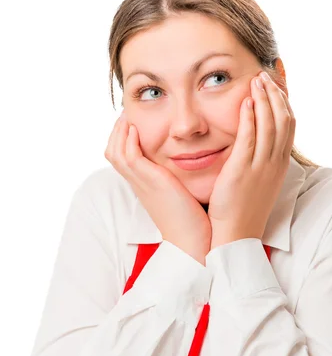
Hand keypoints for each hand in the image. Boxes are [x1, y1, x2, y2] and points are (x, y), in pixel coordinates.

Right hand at [104, 113, 211, 263]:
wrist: (194, 242)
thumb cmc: (193, 221)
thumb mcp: (180, 194)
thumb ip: (178, 179)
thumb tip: (190, 165)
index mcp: (144, 185)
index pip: (122, 157)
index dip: (123, 138)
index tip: (134, 122)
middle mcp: (139, 183)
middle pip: (112, 151)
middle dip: (117, 130)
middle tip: (127, 114)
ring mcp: (142, 183)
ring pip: (115, 151)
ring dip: (120, 131)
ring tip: (129, 115)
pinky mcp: (151, 182)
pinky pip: (129, 156)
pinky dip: (128, 140)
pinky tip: (136, 127)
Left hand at [208, 70, 295, 247]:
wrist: (236, 235)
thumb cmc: (244, 209)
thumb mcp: (260, 183)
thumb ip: (261, 162)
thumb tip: (258, 145)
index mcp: (280, 165)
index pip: (289, 127)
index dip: (283, 104)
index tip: (274, 87)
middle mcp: (274, 163)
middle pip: (283, 120)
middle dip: (275, 95)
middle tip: (265, 76)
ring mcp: (261, 167)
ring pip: (270, 125)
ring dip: (264, 99)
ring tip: (256, 81)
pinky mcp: (242, 171)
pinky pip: (250, 138)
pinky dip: (250, 117)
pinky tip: (246, 102)